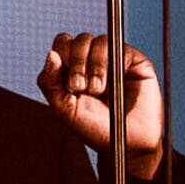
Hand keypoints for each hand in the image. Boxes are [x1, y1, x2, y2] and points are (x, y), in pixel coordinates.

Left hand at [37, 33, 163, 177]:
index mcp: (74, 67)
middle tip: (80, 87)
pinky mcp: (134, 60)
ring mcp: (114, 58)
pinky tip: (114, 83)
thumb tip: (51, 54)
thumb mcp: (65, 109)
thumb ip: (50, 83)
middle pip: (79, 40)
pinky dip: (112, 63)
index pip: (63, 43)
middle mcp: (94, 59)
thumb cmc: (96, 128)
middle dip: (76, 62)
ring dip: (95, 66)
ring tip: (98, 90)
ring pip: (98, 41)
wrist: (127, 143)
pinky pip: (119, 47)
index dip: (62, 55)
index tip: (67, 82)